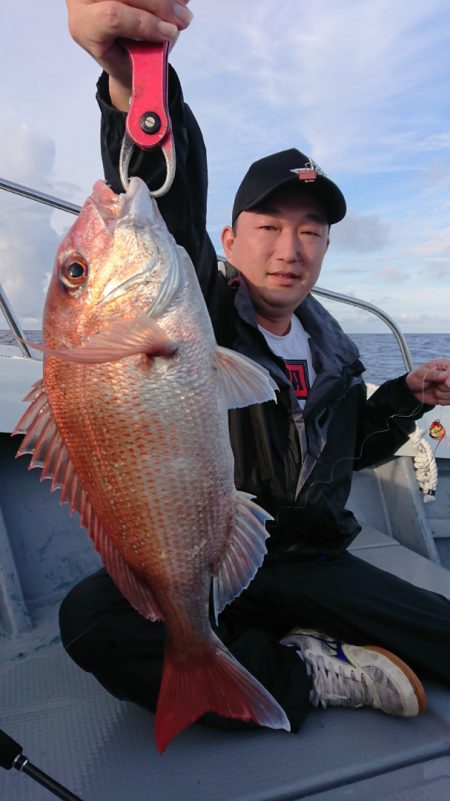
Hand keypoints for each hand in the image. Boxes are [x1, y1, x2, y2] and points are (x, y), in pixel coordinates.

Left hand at [66, 0, 191, 108]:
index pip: (112, 17)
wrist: (119, 48)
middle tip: (184, 19)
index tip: (171, 33)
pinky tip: (177, 1)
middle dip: (160, 5)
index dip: (145, 23)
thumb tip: (172, 26)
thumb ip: (151, 45)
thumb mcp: (137, 62)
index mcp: (84, 27)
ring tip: (182, 8)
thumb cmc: (128, 58)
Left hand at [405, 359, 449, 405]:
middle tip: (434, 385)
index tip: (445, 383)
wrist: (414, 389)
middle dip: (442, 389)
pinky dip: (442, 401)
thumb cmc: (417, 377)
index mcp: (446, 366)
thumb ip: (434, 374)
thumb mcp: (421, 373)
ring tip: (434, 389)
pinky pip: (449, 401)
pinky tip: (436, 395)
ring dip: (441, 395)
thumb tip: (446, 375)